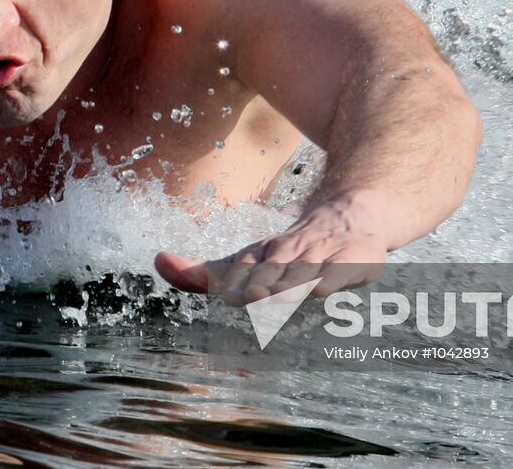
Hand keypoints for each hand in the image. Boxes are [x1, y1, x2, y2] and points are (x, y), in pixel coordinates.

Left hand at [155, 190, 389, 303]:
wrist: (350, 215)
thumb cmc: (290, 250)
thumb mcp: (247, 259)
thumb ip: (203, 271)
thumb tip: (157, 261)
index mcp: (263, 253)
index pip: (247, 268)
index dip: (240, 281)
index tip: (229, 295)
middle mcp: (292, 251)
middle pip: (276, 270)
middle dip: (265, 284)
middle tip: (251, 297)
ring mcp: (324, 255)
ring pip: (306, 271)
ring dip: (293, 284)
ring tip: (277, 297)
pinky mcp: (355, 260)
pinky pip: (343, 272)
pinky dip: (333, 279)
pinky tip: (322, 290)